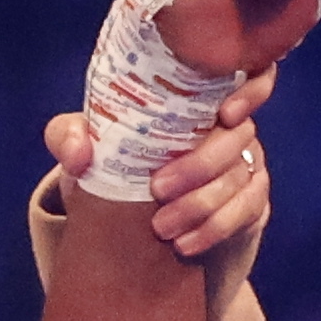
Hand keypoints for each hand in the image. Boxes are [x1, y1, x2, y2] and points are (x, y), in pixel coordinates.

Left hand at [48, 67, 274, 267]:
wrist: (138, 228)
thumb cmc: (117, 172)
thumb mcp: (87, 151)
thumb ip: (69, 138)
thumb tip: (79, 152)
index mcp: (198, 100)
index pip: (246, 77)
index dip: (250, 91)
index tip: (225, 114)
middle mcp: (230, 128)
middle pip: (239, 136)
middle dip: (200, 165)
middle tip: (157, 190)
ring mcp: (246, 164)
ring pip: (241, 178)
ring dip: (202, 205)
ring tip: (162, 228)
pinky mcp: (252, 203)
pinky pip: (248, 211)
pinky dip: (216, 228)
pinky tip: (185, 244)